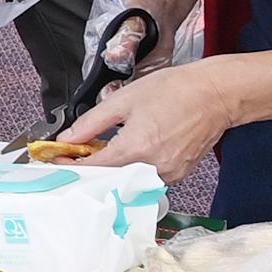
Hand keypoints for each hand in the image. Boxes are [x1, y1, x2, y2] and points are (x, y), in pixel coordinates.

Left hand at [64, 58, 236, 181]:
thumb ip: (91, 123)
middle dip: (89, 167)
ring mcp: (170, 174)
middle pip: (110, 177)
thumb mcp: (123, 100)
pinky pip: (147, 176)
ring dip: (111, 168)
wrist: (215, 94)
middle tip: (75, 153)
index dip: (71, 166)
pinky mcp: (180, 174)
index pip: (93, 168)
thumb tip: (68, 137)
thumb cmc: (175, 92)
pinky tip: (126, 151)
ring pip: (129, 179)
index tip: (57, 159)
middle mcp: (154, 167)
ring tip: (99, 149)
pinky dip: (132, 167)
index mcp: (136, 149)